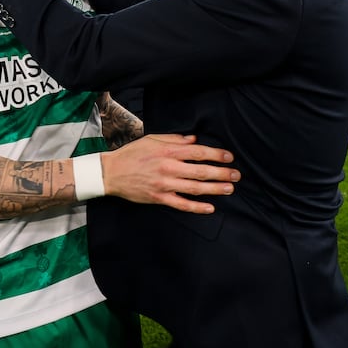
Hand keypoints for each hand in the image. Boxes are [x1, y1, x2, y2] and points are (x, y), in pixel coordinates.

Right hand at [101, 134, 238, 213]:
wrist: (111, 172)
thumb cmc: (132, 154)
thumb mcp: (153, 140)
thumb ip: (175, 139)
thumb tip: (194, 140)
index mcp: (168, 152)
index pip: (198, 152)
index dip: (216, 155)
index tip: (229, 157)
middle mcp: (169, 167)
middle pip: (201, 171)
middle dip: (221, 173)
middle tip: (236, 175)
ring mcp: (164, 184)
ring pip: (195, 188)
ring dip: (215, 189)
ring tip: (229, 189)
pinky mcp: (159, 198)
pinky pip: (182, 204)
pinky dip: (197, 207)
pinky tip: (210, 208)